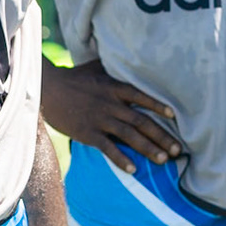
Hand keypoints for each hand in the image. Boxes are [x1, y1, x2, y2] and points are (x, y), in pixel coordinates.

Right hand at [39, 59, 181, 172]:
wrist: (47, 90)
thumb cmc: (73, 77)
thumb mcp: (96, 67)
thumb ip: (114, 66)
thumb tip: (128, 56)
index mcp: (114, 87)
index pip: (143, 97)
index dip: (159, 106)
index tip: (175, 117)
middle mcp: (111, 104)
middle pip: (142, 121)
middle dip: (162, 136)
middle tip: (178, 150)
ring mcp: (99, 119)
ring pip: (129, 136)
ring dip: (148, 149)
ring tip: (164, 160)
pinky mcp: (87, 133)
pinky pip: (108, 148)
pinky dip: (121, 159)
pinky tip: (134, 169)